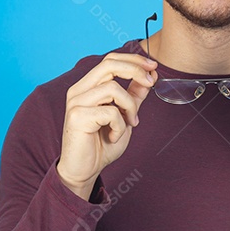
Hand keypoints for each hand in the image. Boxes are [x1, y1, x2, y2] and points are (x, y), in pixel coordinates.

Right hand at [58, 52, 158, 198]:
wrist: (84, 170)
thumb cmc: (101, 144)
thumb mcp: (125, 116)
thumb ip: (134, 96)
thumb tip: (150, 76)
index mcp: (88, 86)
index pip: (110, 60)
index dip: (133, 60)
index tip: (153, 66)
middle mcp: (79, 90)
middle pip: (109, 64)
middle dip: (135, 70)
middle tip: (151, 82)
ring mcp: (76, 103)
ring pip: (113, 89)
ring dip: (129, 107)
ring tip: (130, 123)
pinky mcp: (78, 117)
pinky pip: (110, 112)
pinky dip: (119, 126)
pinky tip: (113, 136)